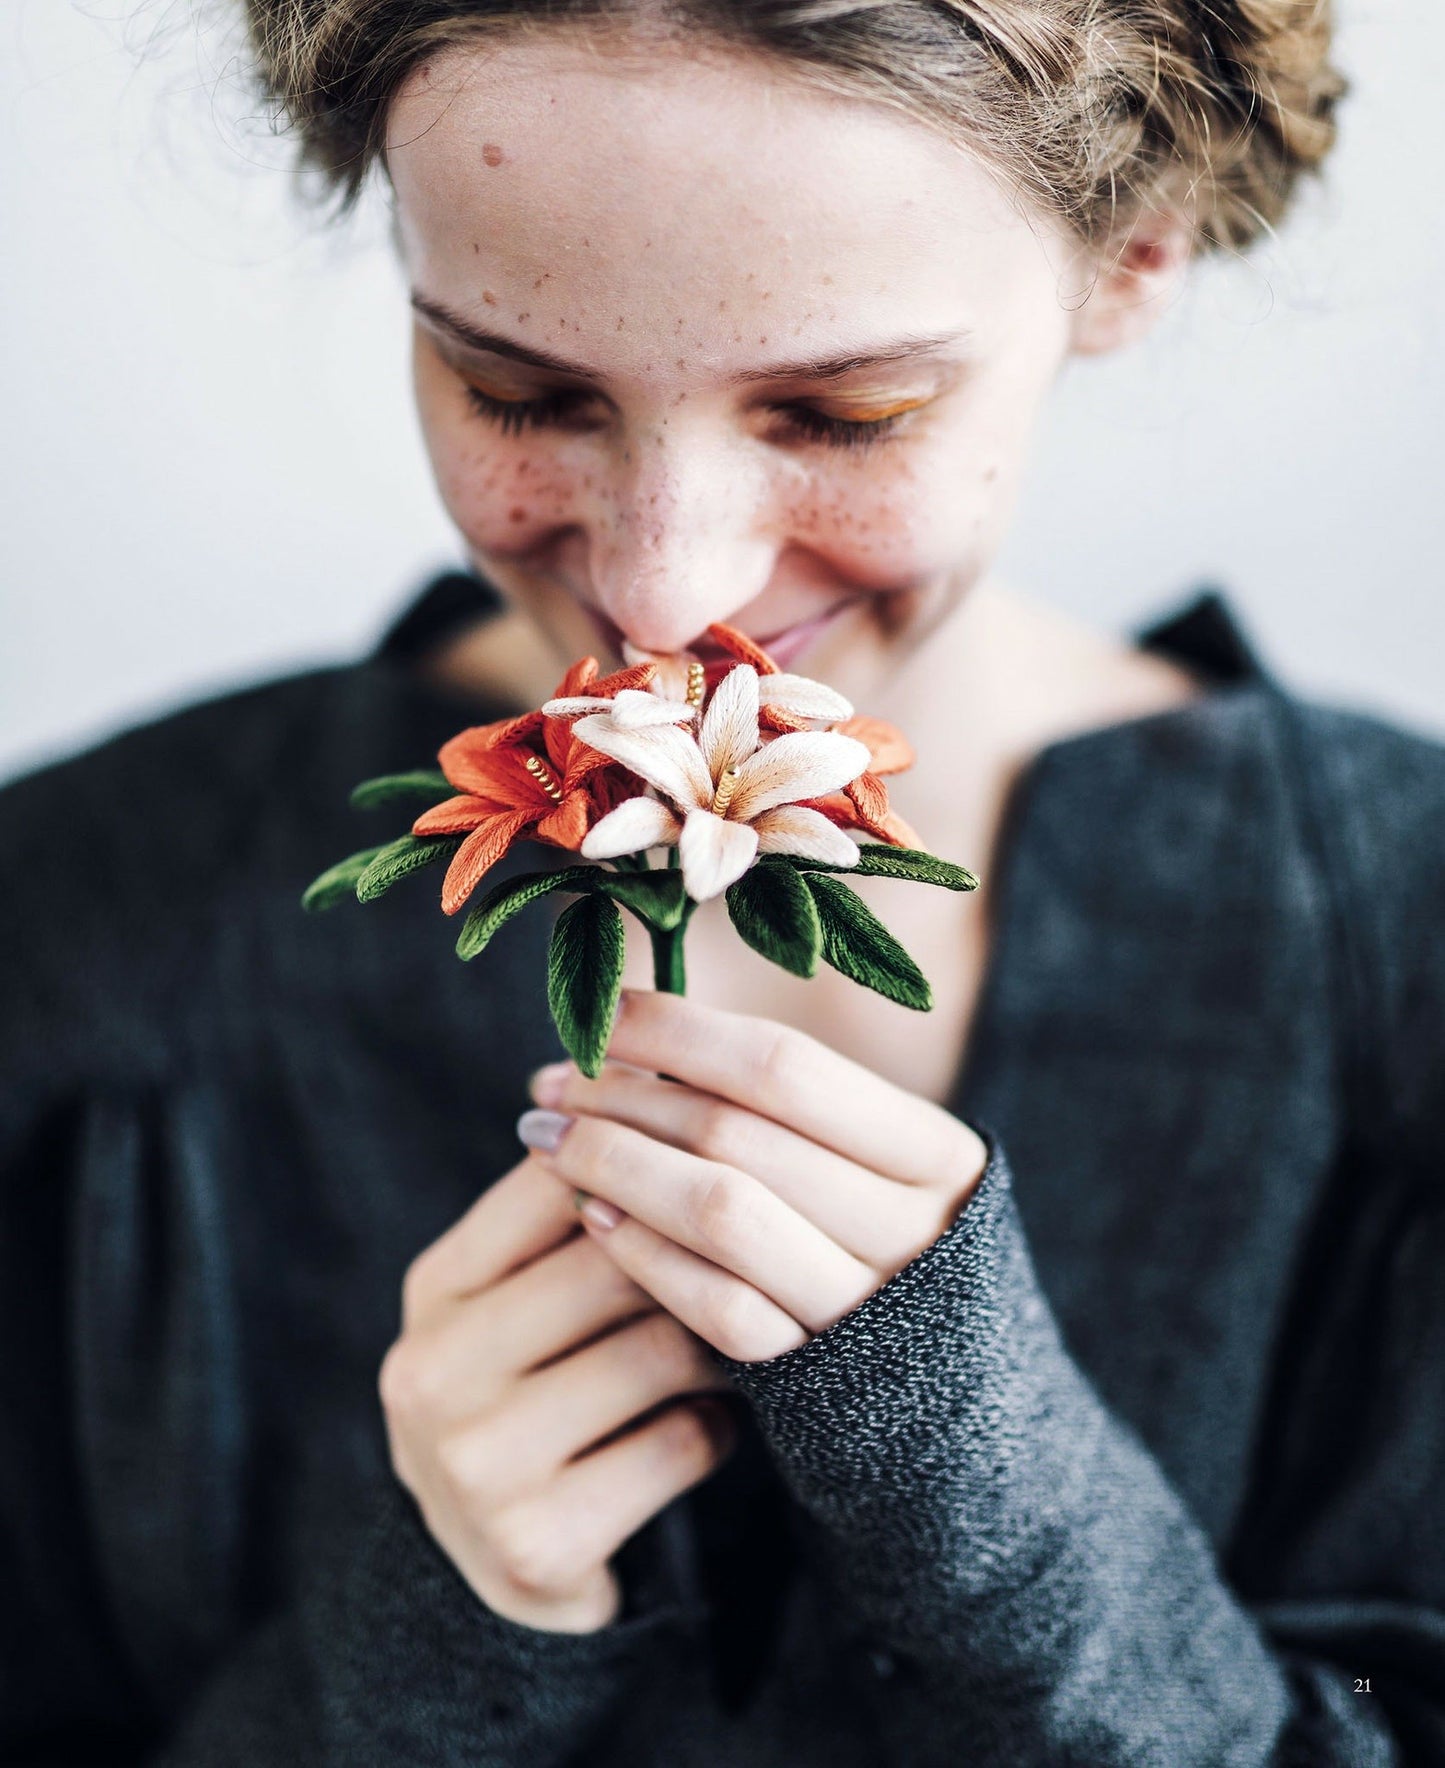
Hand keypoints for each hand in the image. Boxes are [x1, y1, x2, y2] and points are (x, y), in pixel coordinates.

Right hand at [377, 1153, 736, 1633]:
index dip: (654, 1156)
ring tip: (753, 1330)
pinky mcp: (534, 1542)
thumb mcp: (527, 1296)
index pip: (555, 1179)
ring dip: (726, 1339)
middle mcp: (433, 1366)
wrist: (501, 1572)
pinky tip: (715, 1424)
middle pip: (616, 1259)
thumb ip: (577, 1206)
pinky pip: (681, 1444)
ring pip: (659, 1349)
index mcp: (435, 1286)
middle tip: (772, 1243)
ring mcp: (474, 1461)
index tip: (728, 1155)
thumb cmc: (546, 1389)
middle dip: (704, 1252)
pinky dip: (718, 1428)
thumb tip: (662, 1067)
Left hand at [518, 989, 989, 1362]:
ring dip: (618, 1165)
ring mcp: (868, 1308)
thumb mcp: (865, 1154)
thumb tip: (629, 1019)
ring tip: (550, 1139)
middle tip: (552, 1082)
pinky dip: (644, 1255)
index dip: (679, 1032)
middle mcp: (915, 1228)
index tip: (601, 1018)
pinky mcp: (815, 1376)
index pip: (785, 1066)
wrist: (943, 1392)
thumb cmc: (873, 1229)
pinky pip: (716, 1309)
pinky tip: (590, 1216)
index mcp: (936, 1151)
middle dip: (626, 1097)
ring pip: (723, 1215)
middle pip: (739, 1136)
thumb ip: (774, 1093)